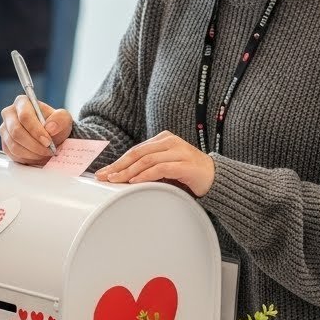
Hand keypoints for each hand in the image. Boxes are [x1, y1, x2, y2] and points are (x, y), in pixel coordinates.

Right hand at [0, 94, 72, 163]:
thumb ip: (60, 120)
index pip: (24, 116)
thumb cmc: (55, 124)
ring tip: (45, 154)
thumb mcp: (63, 119)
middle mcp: (9, 114)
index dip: (36, 130)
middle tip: (48, 151)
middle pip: (16, 132)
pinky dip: (27, 159)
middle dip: (34, 145)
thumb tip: (50, 128)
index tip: (48, 141)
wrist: (50, 136)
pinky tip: (37, 156)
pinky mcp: (4, 144)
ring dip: (32, 154)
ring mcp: (4, 130)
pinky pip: (13, 155)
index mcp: (22, 102)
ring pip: (14, 146)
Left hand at [95, 132, 214, 196]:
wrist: (216, 178)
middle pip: (138, 153)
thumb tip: (122, 177)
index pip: (136, 150)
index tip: (104, 172)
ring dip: (129, 171)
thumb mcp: (165, 167)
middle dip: (119, 166)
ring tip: (116, 180)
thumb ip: (149, 167)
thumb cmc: (188, 174)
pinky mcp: (186, 164)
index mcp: (164, 139)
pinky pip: (161, 168)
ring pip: (147, 159)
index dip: (118, 161)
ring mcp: (179, 151)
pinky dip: (146, 174)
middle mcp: (170, 142)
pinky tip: (135, 181)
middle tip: (104, 177)